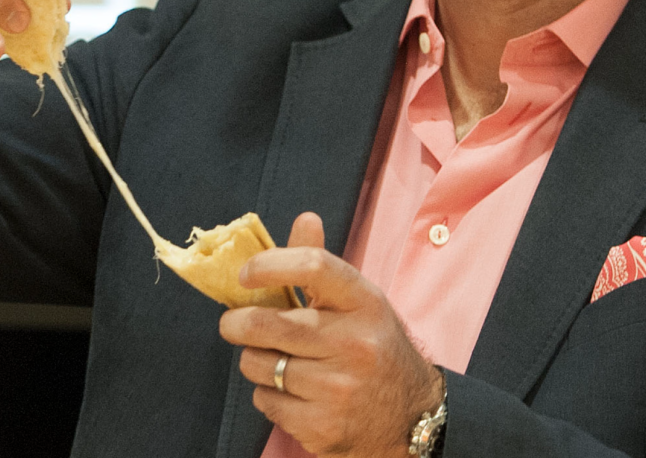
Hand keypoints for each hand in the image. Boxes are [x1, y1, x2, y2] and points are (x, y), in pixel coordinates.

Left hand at [219, 212, 443, 457]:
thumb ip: (321, 265)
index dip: (269, 264)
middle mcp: (355, 343)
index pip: (313, 267)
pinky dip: (266, 393)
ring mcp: (339, 388)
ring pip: (260, 364)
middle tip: (233, 323)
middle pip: (269, 323)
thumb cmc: (374, 346)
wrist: (411, 414)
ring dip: (254, 360)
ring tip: (273, 358)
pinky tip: (289, 389)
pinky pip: (265, 400)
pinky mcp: (323, 426)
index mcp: (365, 302)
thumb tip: (305, 219)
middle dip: (237, 323)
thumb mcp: (359, 302)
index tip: (245, 274)